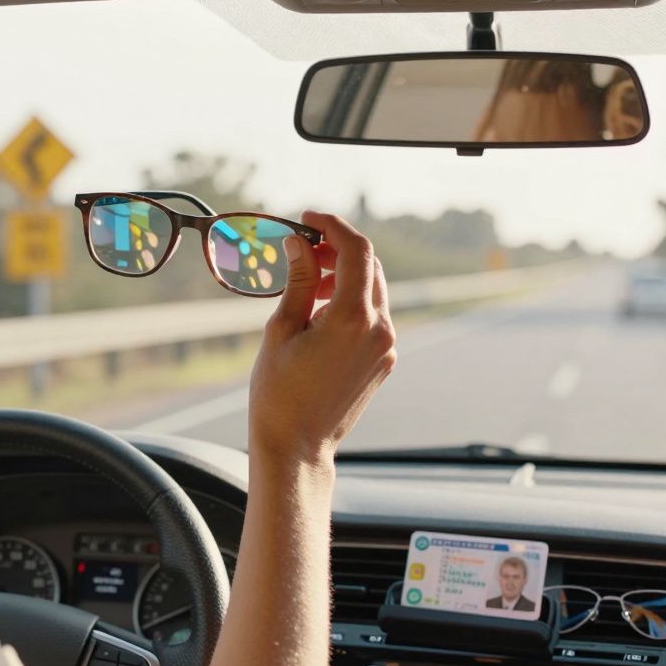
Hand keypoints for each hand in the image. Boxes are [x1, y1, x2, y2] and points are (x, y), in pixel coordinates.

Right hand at [248, 211, 395, 465]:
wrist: (297, 446)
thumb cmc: (279, 392)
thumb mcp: (281, 329)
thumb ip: (297, 281)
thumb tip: (299, 244)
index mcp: (351, 317)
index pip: (356, 249)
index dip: (332, 226)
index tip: (308, 219)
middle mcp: (379, 329)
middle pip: (368, 266)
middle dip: (337, 250)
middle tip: (302, 251)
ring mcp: (386, 346)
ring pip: (373, 290)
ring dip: (343, 276)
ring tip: (306, 286)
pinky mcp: (384, 361)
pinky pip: (373, 316)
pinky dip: (350, 302)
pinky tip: (319, 312)